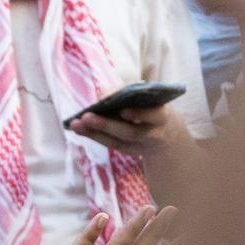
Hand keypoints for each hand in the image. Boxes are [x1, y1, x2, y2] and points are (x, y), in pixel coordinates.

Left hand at [68, 103, 190, 160]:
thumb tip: (102, 95)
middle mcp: (154, 132)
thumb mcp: (148, 98)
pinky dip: (94, 135)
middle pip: (131, 132)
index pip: (155, 115)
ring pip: (118, 141)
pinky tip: (78, 128)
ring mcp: (142, 144)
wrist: (168, 134)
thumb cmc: (152, 107)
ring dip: (95, 132)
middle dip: (107, 125)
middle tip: (86, 117)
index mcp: (163, 114)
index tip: (124, 111)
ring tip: (76, 123)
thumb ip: (129, 94)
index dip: (140, 114)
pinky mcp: (131, 150)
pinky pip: (112, 144)